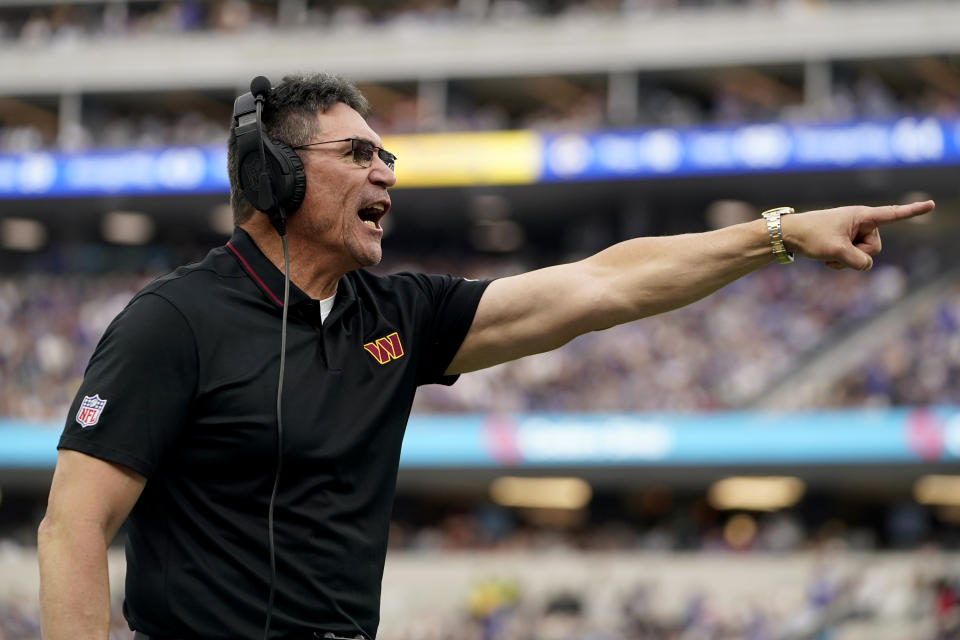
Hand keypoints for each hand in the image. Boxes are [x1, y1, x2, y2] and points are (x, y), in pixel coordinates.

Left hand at [781, 200, 934, 270]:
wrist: (787, 235)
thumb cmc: (810, 237)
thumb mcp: (836, 251)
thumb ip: (858, 261)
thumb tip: (866, 266)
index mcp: (862, 216)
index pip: (892, 214)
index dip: (912, 211)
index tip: (931, 204)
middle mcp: (860, 222)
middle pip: (874, 247)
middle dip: (858, 254)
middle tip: (836, 250)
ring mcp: (852, 232)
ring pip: (863, 255)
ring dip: (847, 260)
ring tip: (828, 254)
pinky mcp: (844, 240)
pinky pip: (852, 257)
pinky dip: (841, 261)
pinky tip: (826, 259)